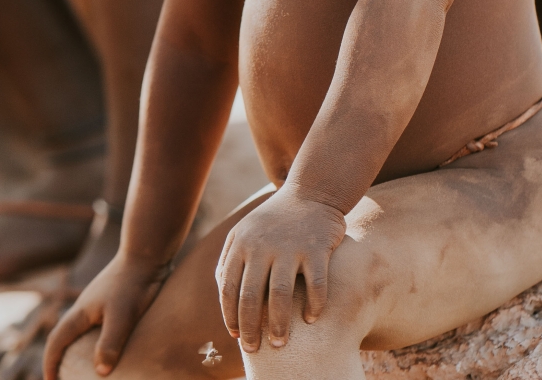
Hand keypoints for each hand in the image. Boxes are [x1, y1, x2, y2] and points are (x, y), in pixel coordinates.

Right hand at [43, 253, 166, 379]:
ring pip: (81, 329)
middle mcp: (86, 307)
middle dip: (60, 358)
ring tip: (87, 368)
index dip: (50, 363)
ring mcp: (100, 302)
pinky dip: (96, 340)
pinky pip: (98, 324)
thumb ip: (110, 343)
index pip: (55, 341)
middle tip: (64, 378)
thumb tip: (101, 373)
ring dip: (78, 349)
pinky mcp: (115, 299)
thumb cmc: (133, 283)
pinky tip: (112, 347)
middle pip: (64, 335)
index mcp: (80, 313)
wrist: (148, 252)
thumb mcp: (122, 316)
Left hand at [216, 188, 345, 352]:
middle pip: (250, 297)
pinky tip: (311, 319)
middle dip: (250, 329)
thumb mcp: (244, 232)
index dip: (230, 317)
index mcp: (241, 243)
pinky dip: (313, 306)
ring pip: (280, 296)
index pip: (228, 289)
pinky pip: (315, 285)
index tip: (236, 337)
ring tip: (279, 343)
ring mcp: (290, 246)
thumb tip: (225, 301)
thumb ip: (230, 261)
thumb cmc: (274, 221)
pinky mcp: (317, 247)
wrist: (311, 191)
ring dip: (278, 325)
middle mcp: (262, 245)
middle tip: (254, 349)